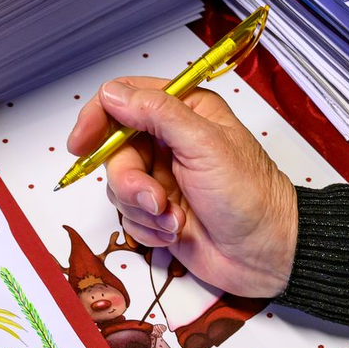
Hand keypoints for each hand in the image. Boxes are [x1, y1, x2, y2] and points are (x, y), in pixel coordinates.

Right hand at [66, 78, 298, 297]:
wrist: (266, 253)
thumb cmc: (249, 195)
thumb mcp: (204, 144)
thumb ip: (157, 113)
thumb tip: (113, 94)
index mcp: (184, 112)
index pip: (124, 101)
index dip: (97, 119)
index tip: (82, 144)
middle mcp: (169, 142)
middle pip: (115, 152)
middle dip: (130, 182)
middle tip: (155, 200)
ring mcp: (163, 180)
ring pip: (119, 189)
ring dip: (143, 210)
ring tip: (176, 221)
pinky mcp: (159, 214)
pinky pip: (129, 218)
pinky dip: (149, 230)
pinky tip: (177, 233)